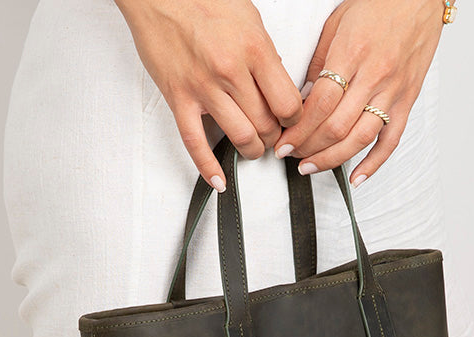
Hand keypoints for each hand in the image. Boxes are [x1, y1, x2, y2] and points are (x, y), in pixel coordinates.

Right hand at [114, 0, 304, 190]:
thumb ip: (265, 56)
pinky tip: (218, 180)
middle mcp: (231, 72)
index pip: (288, 105)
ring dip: (252, 150)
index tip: (292, 122)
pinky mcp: (178, 98)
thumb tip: (278, 86)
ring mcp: (203, 88)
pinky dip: (208, 168)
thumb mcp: (250, 20)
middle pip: (267, 125)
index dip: (295, 120)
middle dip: (274, 137)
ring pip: (241, 138)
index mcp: (255, 50)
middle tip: (274, 135)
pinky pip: (195, 143)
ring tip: (253, 147)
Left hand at [272, 0, 445, 187]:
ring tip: (311, 167)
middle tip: (291, 155)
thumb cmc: (379, 5)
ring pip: (360, 138)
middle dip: (308, 147)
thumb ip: (320, 63)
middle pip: (336, 126)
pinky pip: (391, 140)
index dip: (297, 129)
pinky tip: (357, 176)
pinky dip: (374, 163)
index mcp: (352, 54)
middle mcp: (375, 76)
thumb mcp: (337, 24)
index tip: (283, 142)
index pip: (320, 104)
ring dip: (332, 159)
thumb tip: (303, 97)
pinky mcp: (408, 100)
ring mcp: (393, 91)